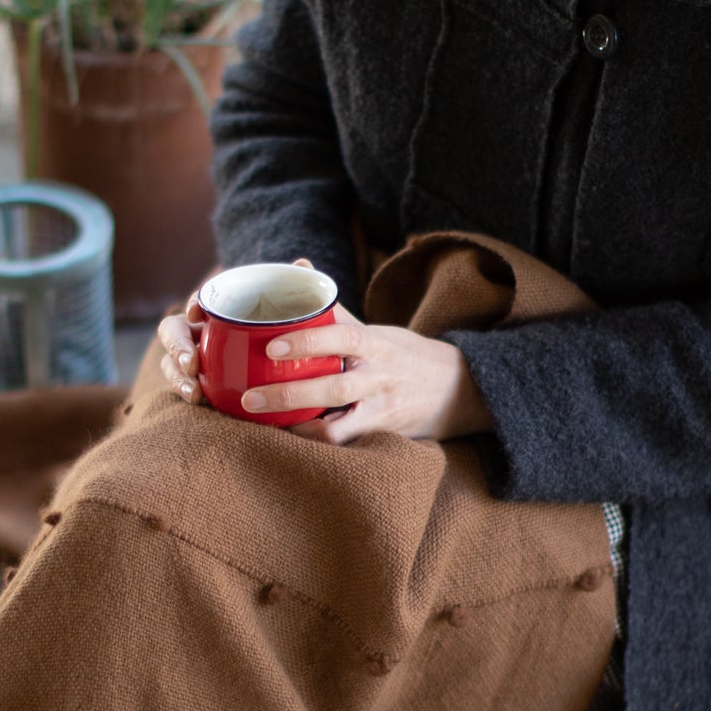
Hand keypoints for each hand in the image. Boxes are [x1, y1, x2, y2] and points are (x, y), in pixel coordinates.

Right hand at [158, 257, 319, 405]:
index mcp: (220, 313)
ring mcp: (195, 362)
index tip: (197, 312)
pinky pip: (185, 388)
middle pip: (174, 333)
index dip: (195, 303)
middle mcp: (201, 334)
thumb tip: (302, 263)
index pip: (200, 301)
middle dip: (176, 345)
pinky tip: (198, 400)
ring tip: (194, 391)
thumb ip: (297, 292)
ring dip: (177, 375)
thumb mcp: (296, 318)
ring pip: (172, 364)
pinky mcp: (199, 387)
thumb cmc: (288, 338)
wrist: (294, 379)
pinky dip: (187, 392)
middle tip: (191, 362)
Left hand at [241, 307, 495, 445]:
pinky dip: (318, 443)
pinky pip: (347, 443)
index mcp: (375, 344)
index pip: (343, 337)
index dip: (308, 342)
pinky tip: (292, 438)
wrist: (461, 390)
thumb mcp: (376, 330)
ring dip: (299, 428)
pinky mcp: (383, 434)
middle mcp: (380, 377)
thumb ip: (334, 309)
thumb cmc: (404, 356)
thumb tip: (299, 267)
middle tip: (250, 396)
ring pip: (339, 425)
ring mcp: (382, 409)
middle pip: (334, 388)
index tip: (272, 345)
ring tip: (264, 424)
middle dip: (289, 394)